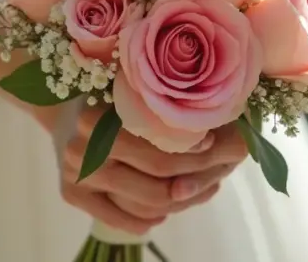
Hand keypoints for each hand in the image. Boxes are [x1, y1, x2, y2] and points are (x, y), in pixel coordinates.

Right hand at [52, 103, 247, 234]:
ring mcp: (75, 172)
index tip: (217, 143)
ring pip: (147, 203)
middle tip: (223, 168)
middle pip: (159, 177)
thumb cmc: (114, 92)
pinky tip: (170, 205)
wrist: (64, 107)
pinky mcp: (72, 194)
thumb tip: (242, 136)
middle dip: (199, 174)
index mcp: (99, 113)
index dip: (195, 149)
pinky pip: (126, 220)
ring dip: (185, 199)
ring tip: (205, 186)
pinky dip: (154, 218)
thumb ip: (177, 107)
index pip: (160, 144)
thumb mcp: (140, 88)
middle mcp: (83, 145)